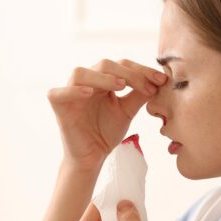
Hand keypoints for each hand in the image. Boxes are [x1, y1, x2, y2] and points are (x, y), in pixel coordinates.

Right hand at [47, 59, 168, 170]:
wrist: (93, 156)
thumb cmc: (107, 132)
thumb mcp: (128, 111)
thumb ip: (139, 95)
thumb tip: (159, 80)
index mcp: (103, 80)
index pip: (122, 65)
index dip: (142, 70)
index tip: (161, 80)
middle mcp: (86, 82)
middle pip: (104, 64)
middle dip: (129, 73)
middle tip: (147, 87)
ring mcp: (70, 92)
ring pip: (80, 73)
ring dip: (102, 77)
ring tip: (121, 86)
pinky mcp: (59, 107)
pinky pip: (58, 93)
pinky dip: (73, 90)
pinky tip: (89, 93)